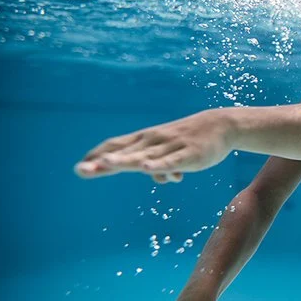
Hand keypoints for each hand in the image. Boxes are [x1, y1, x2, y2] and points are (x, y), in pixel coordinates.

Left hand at [75, 109, 232, 179]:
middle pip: (124, 152)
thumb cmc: (191, 138)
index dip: (97, 156)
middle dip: (102, 162)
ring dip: (124, 161)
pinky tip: (147, 169)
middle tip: (80, 171)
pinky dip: (159, 165)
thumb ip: (157, 163)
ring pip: (144, 156)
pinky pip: (171, 161)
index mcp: (146, 140)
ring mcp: (170, 147)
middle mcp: (153, 141)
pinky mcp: (188, 155)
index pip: (116, 146)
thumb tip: (151, 175)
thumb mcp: (170, 150)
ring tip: (105, 165)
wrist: (221, 125)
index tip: (79, 168)